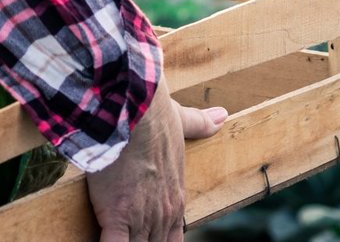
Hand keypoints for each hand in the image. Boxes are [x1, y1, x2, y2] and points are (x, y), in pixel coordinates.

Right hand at [85, 74, 227, 241]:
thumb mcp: (180, 120)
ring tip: (119, 239)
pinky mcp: (117, 217)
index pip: (172, 237)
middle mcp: (163, 213)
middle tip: (132, 235)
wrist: (132, 110)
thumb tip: (221, 115)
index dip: (158, 241)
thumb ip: (199, 124)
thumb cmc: (152, 113)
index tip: (148, 237)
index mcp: (176, 196)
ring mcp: (142, 218)